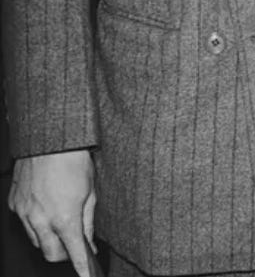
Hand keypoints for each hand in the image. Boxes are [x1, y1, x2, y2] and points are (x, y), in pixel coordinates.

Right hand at [9, 150, 98, 275]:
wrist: (50, 141)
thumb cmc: (74, 161)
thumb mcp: (91, 192)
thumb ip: (88, 221)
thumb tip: (88, 242)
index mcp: (65, 218)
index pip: (74, 252)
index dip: (81, 267)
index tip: (87, 276)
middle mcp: (41, 220)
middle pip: (50, 253)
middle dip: (64, 254)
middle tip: (75, 244)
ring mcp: (24, 213)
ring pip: (36, 240)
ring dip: (49, 238)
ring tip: (61, 222)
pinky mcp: (14, 204)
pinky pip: (25, 223)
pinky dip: (36, 222)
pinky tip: (47, 207)